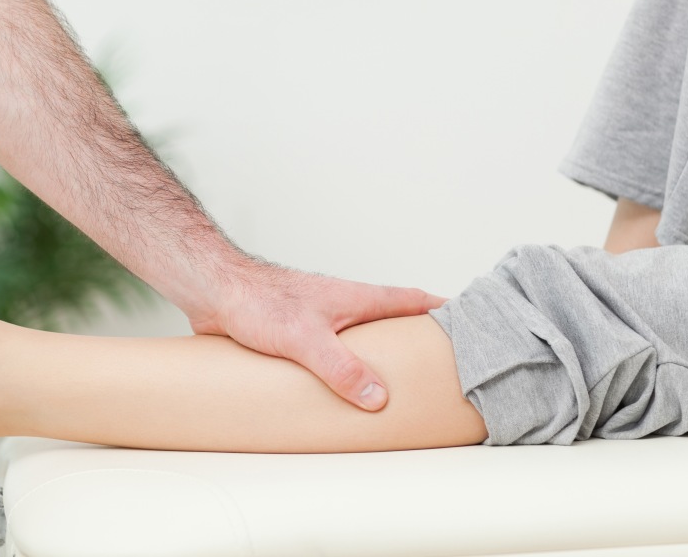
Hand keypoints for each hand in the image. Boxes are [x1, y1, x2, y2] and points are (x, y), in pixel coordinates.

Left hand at [189, 263, 446, 410]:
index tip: (472, 322)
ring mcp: (323, 318)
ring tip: (398, 385)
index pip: (412, 300)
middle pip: (393, 319)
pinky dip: (346, 367)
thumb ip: (343, 368)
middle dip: (417, 339)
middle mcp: (345, 305)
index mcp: (358, 298)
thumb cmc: (257, 300)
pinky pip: (334, 351)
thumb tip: (378, 398)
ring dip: (380, 356)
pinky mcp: (299, 333)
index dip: (443, 310)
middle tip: (441, 364)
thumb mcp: (307, 339)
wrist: (215, 290)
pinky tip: (341, 391)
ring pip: (364, 337)